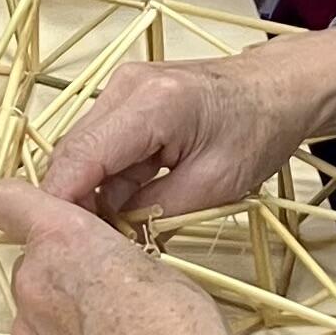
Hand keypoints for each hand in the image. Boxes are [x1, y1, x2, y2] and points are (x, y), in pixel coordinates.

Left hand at [0, 181, 273, 334]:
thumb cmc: (180, 330)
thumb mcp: (151, 264)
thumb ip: (105, 253)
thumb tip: (101, 263)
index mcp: (62, 239)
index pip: (6, 200)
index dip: (20, 206)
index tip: (38, 216)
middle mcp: (34, 281)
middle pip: (31, 262)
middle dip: (59, 270)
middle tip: (104, 289)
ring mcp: (30, 332)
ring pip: (35, 308)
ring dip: (61, 313)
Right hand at [42, 19, 335, 224]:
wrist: (279, 88)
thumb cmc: (258, 133)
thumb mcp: (213, 185)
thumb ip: (155, 212)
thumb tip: (110, 242)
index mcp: (150, 103)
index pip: (81, 156)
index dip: (61, 202)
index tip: (56, 245)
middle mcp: (124, 86)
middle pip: (73, 152)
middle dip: (75, 202)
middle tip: (92, 248)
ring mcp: (122, 88)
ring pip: (84, 150)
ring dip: (94, 192)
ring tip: (117, 231)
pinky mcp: (126, 97)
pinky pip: (102, 145)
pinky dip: (109, 178)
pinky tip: (128, 205)